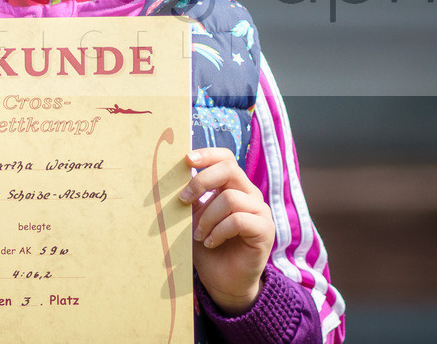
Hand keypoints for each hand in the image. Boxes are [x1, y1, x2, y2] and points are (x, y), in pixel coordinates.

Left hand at [180, 148, 274, 314]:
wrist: (223, 281)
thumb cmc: (207, 247)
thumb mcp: (194, 218)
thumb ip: (190, 198)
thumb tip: (172, 177)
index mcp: (233, 186)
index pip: (226, 158)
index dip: (207, 154)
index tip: (186, 159)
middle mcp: (249, 194)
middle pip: (229, 169)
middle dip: (201, 181)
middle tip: (183, 199)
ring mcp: (260, 211)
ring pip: (231, 198)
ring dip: (207, 216)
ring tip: (199, 234)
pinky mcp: (264, 230)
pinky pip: (239, 220)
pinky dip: (219, 231)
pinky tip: (211, 242)